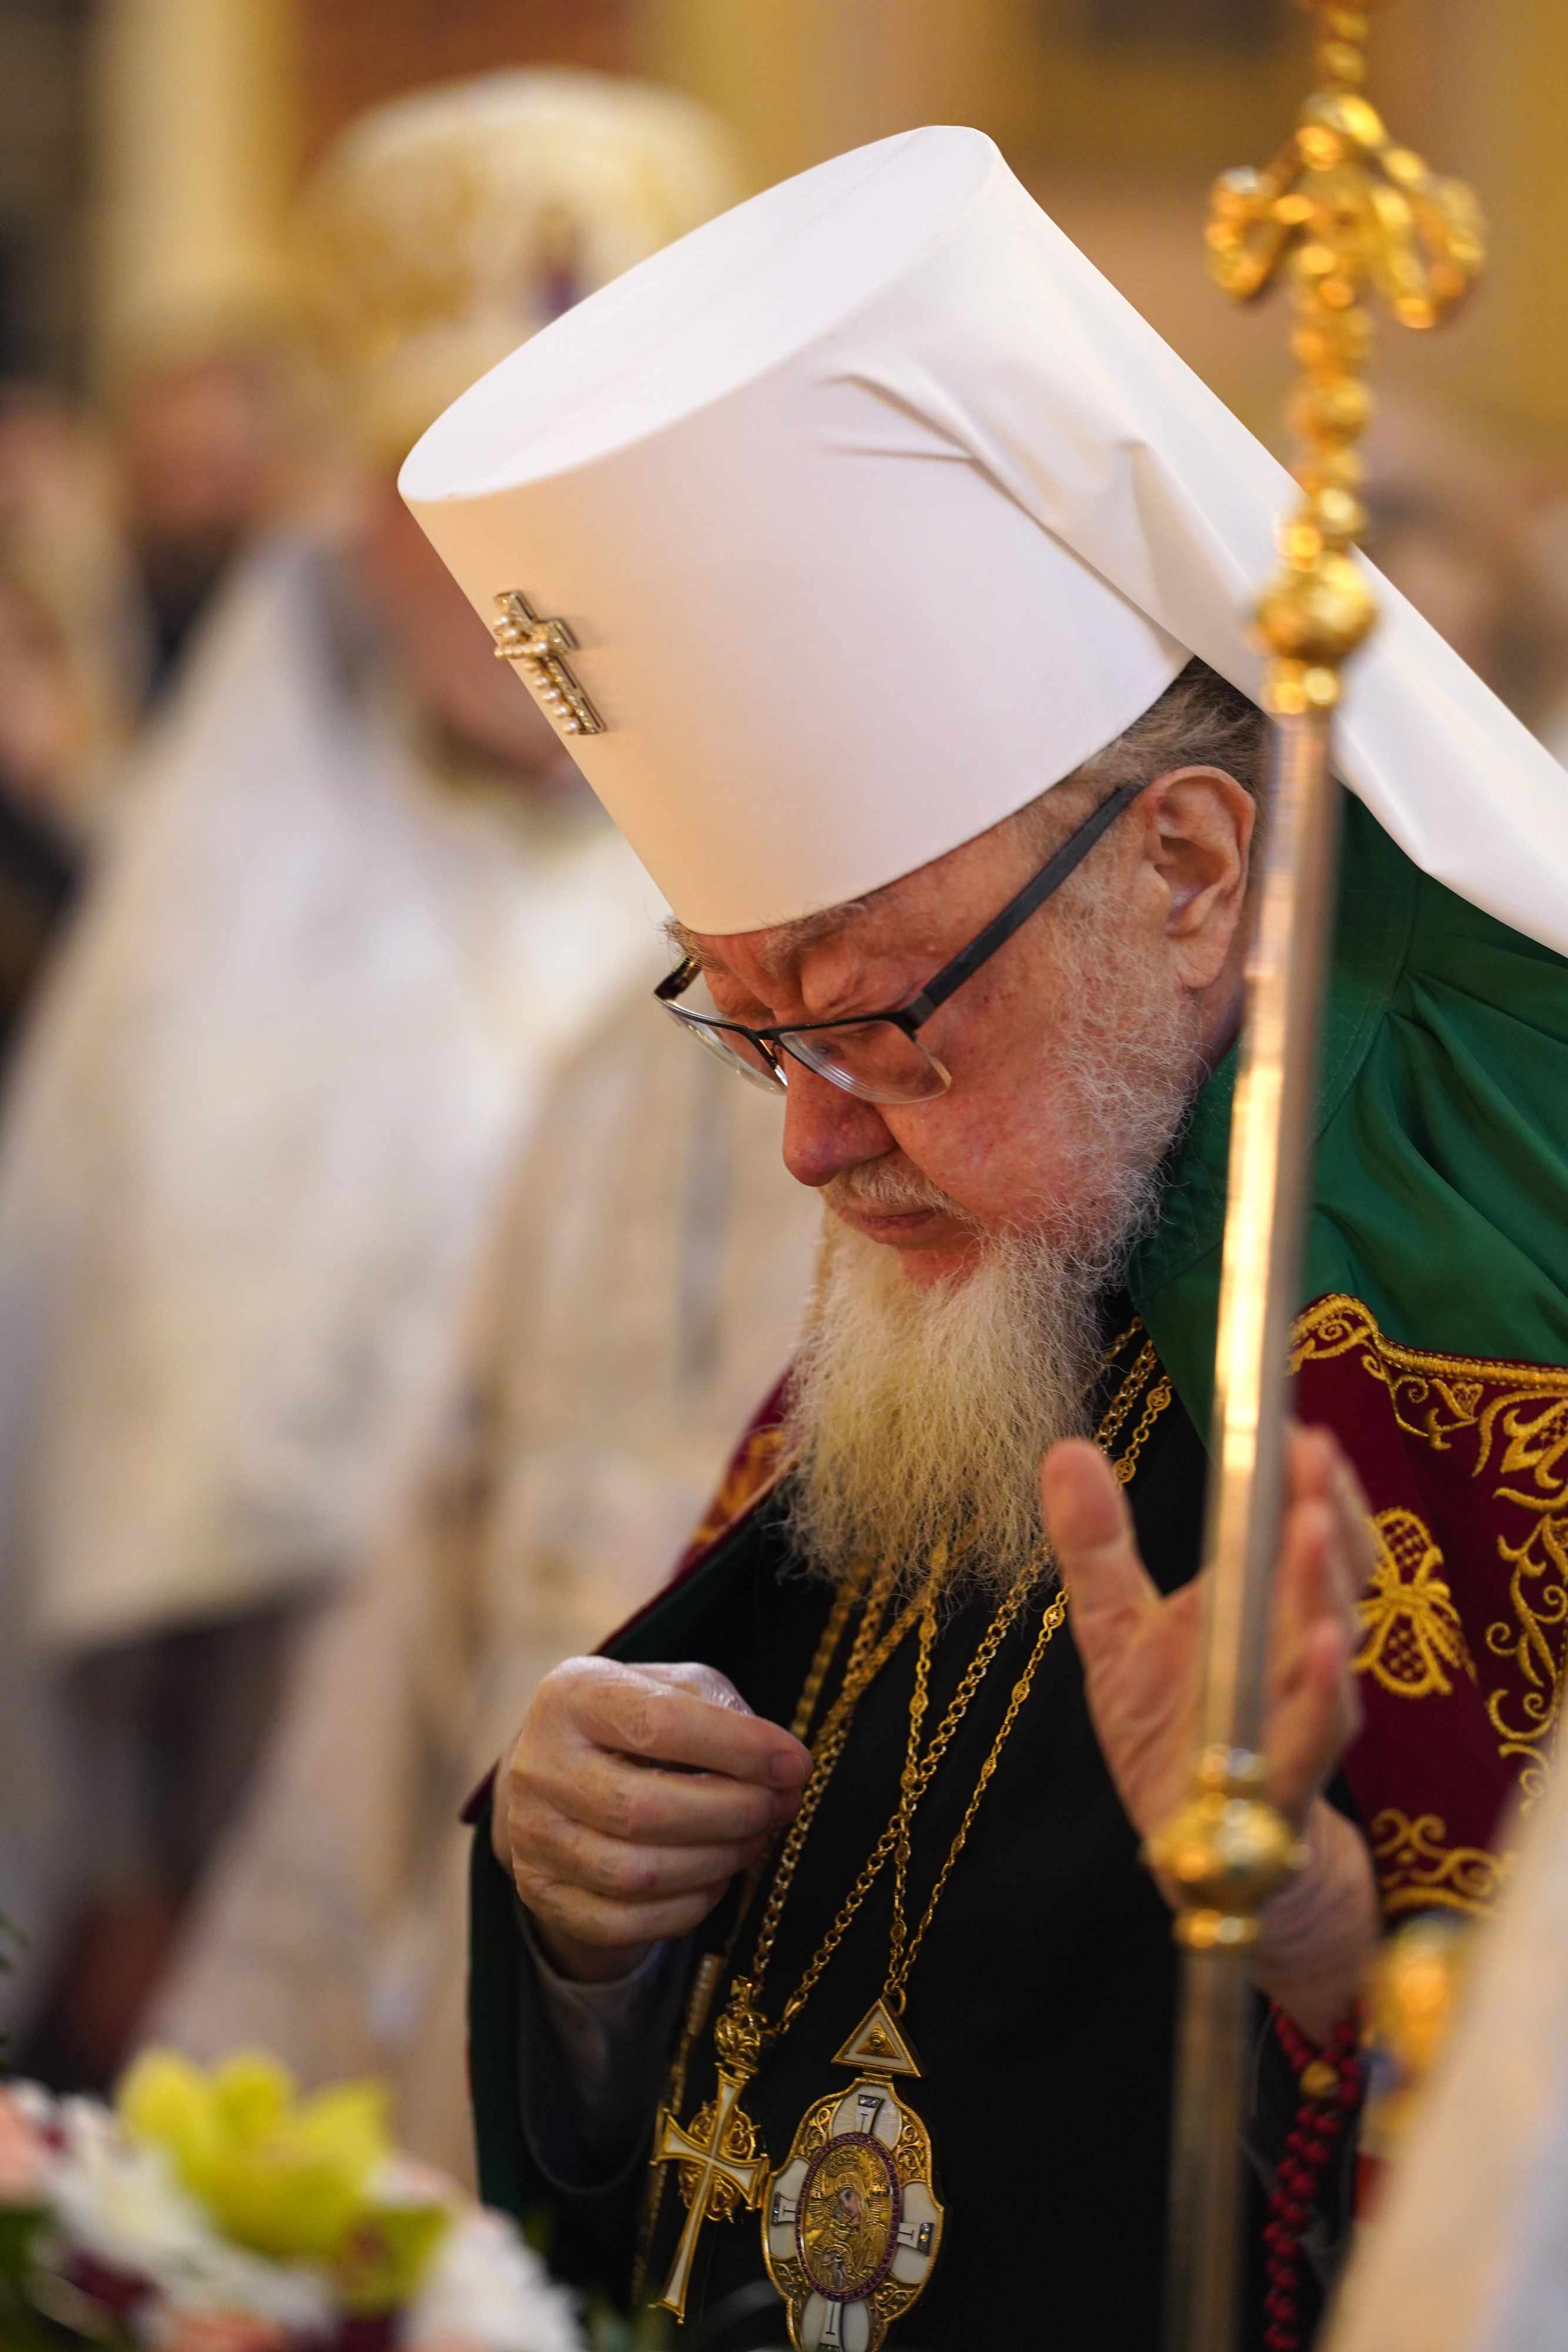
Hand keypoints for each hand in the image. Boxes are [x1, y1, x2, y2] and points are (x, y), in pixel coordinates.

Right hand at [493, 1658, 811, 1982]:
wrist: (556, 1768)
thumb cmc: (635, 1721)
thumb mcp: (675, 1688)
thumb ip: (725, 1714)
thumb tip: (782, 1769)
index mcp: (572, 1696)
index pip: (658, 1724)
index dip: (738, 1749)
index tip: (795, 1765)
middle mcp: (538, 1766)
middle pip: (645, 1809)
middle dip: (733, 1813)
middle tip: (779, 1808)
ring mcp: (531, 1837)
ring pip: (636, 1874)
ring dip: (716, 1862)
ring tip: (753, 1840)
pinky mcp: (539, 1892)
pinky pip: (622, 1923)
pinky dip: (685, 1909)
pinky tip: (715, 1880)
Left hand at [1040, 1423, 1378, 2038]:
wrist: (1206, 1853)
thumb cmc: (1173, 1731)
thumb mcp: (1115, 1632)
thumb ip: (1096, 1547)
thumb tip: (1063, 1448)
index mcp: (1259, 1605)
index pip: (1301, 1526)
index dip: (1304, 1476)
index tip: (1291, 1421)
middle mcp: (1292, 1650)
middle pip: (1330, 1570)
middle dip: (1324, 1508)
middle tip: (1308, 1451)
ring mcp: (1297, 1713)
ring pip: (1328, 1642)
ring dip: (1325, 1582)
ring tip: (1312, 1524)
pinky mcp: (1288, 1780)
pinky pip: (1318, 1732)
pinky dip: (1322, 1690)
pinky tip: (1319, 1647)